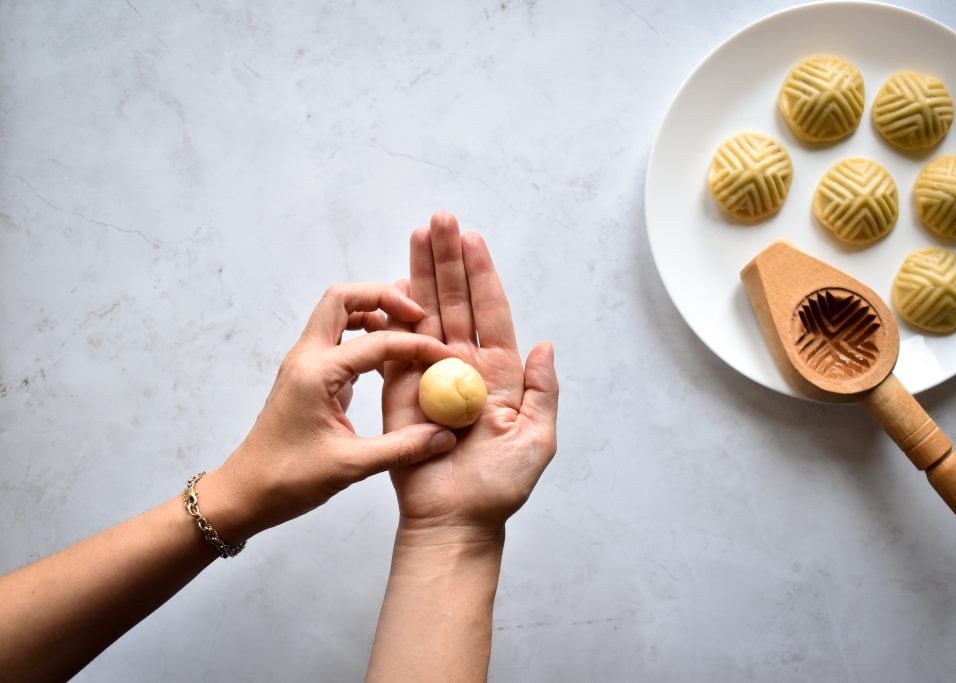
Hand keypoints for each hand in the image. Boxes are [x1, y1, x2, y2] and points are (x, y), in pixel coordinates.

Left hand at [200, 284, 457, 541]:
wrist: (244, 493)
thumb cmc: (287, 479)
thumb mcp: (351, 466)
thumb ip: (402, 448)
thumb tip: (444, 435)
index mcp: (316, 373)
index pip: (378, 341)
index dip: (417, 345)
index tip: (446, 356)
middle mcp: (307, 358)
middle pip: (343, 299)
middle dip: (383, 297)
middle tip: (418, 317)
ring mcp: (304, 365)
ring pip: (338, 315)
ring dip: (373, 313)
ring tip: (408, 333)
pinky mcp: (307, 377)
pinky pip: (338, 340)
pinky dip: (365, 337)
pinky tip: (388, 362)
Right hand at [382, 212, 558, 535]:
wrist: (454, 519)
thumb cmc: (498, 487)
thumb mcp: (537, 439)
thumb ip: (543, 391)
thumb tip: (545, 344)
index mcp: (500, 374)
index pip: (491, 313)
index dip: (482, 276)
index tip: (473, 239)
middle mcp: (465, 367)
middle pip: (456, 302)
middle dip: (449, 260)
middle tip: (441, 219)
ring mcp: (430, 374)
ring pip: (425, 314)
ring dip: (421, 274)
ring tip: (418, 234)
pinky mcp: (399, 390)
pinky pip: (396, 345)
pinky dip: (393, 314)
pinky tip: (393, 282)